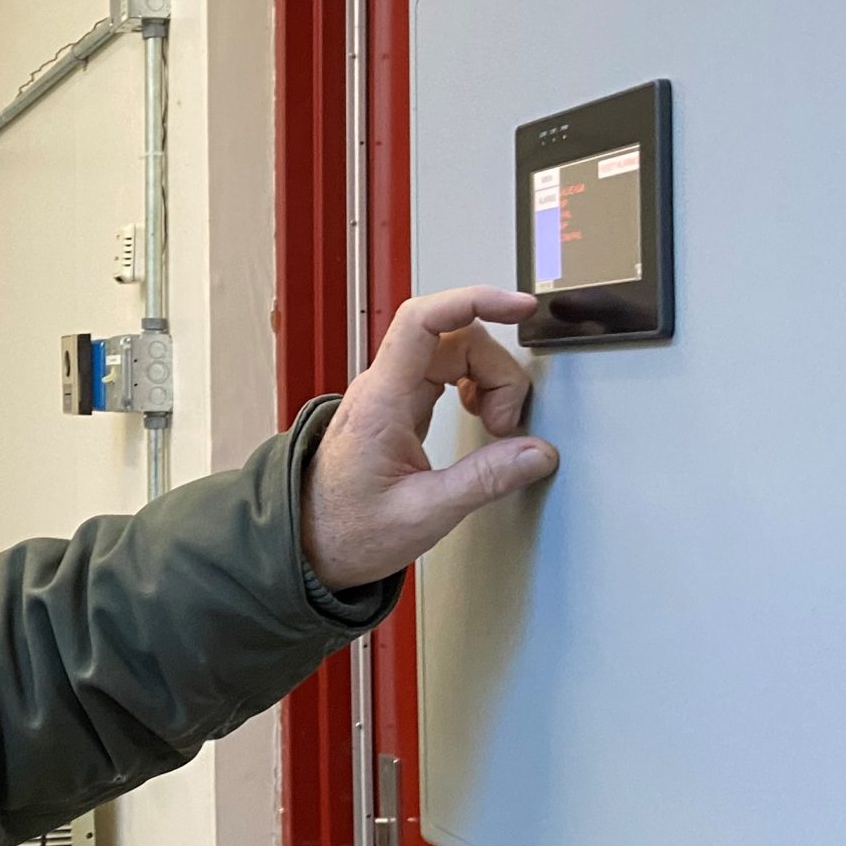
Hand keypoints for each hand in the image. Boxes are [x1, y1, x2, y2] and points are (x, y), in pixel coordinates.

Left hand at [300, 285, 558, 588]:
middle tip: (506, 426)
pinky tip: (481, 416)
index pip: (424, 320)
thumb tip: (536, 454)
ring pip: (453, 352)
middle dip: (496, 371)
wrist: (308, 545)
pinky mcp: (397, 407)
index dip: (476, 300)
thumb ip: (483, 480)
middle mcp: (382, 388)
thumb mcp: (424, 514)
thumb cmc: (347, 531)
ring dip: (489, 380)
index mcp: (381, 401)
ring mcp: (389, 394)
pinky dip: (476, 387)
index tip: (519, 307)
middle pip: (454, 337)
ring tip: (496, 426)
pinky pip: (445, 372)